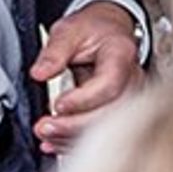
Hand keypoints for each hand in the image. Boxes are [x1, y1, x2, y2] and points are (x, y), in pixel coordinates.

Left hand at [30, 2, 144, 155]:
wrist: (108, 31)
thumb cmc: (94, 29)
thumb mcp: (70, 30)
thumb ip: (54, 51)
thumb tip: (40, 73)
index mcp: (121, 54)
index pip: (109, 85)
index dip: (83, 100)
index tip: (57, 104)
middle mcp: (132, 79)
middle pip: (110, 113)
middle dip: (74, 126)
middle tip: (44, 127)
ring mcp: (129, 97)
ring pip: (108, 128)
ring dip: (73, 137)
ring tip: (45, 135)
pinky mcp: (119, 110)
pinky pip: (102, 131)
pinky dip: (76, 140)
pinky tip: (55, 142)